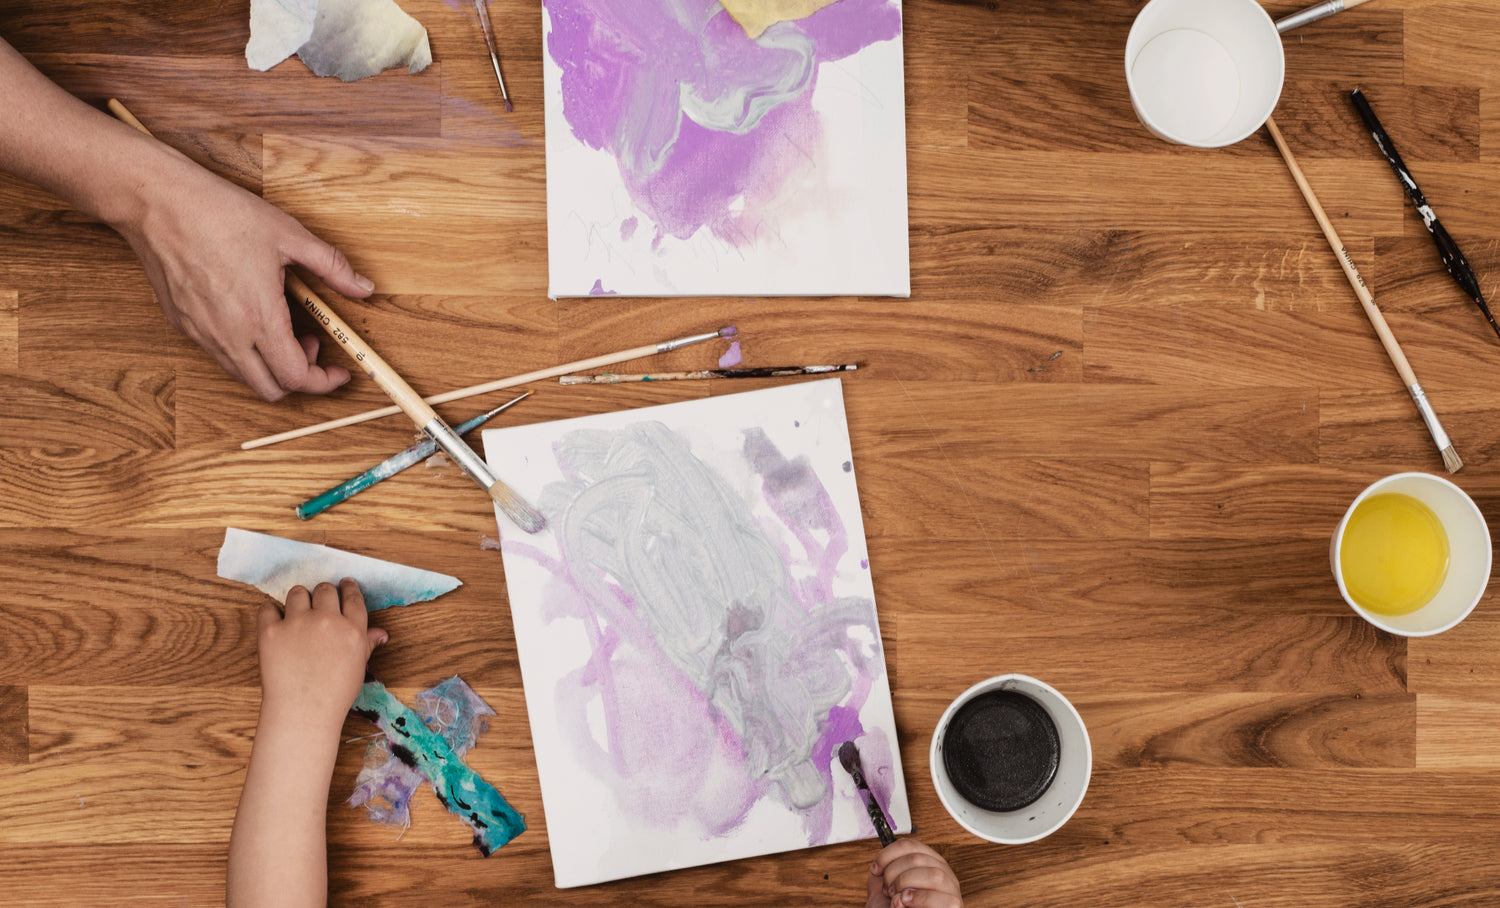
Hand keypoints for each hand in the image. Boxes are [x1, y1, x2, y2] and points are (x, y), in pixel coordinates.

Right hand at [114, 155, 373, 401]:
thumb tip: (363, 288)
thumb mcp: (290, 235)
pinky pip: (219, 355)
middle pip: (270, 390)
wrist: (157, 201)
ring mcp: (201, 333)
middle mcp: (227, 335)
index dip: (323, 382)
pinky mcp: (182, 324)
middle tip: (311, 346)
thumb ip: (332, 267)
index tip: (338, 372)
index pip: (295, 378)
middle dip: (298, 378)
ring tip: (281, 328)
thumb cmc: (221, 213)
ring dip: (270, 365)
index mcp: (258, 318)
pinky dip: (244, 351)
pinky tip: (250, 316)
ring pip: (243, 375)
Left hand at [256, 578, 386, 732]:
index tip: (344, 585)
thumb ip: (367, 643)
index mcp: (352, 629)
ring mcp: (297, 623)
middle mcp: (327, 620)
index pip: (352, 596)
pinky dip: (271, 612)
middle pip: (325, 589)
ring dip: (299, 599)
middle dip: (323, 594)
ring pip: (298, 592)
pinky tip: (275, 621)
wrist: (303, 713)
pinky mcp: (271, 631)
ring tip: (297, 612)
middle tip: (319, 603)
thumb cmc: (334, 694)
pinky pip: (268, 608)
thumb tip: (380, 633)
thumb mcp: (358, 667)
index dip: (348, 587)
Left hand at [867, 840, 963, 907]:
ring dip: (908, 885)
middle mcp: (943, 873)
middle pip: (918, 858)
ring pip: (934, 874)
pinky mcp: (954, 905)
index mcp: (928, 864)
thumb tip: (881, 861)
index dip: (888, 854)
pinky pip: (942, 898)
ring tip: (898, 898)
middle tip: (888, 889)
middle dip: (895, 873)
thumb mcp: (888, 889)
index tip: (876, 869)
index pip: (910, 846)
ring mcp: (951, 890)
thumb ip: (886, 871)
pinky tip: (907, 903)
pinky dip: (919, 899)